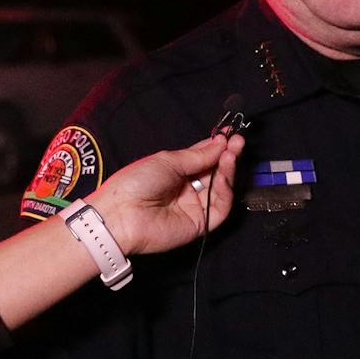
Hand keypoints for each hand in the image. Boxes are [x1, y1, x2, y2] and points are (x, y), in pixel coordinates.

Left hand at [89, 133, 244, 254]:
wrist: (122, 214)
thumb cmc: (136, 183)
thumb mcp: (167, 161)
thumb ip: (197, 155)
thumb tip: (220, 143)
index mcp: (176, 172)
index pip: (204, 158)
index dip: (218, 146)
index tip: (231, 134)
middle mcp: (187, 189)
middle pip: (215, 172)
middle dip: (227, 156)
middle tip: (237, 142)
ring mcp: (194, 207)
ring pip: (220, 189)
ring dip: (228, 170)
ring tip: (231, 154)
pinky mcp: (200, 225)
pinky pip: (219, 208)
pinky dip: (225, 191)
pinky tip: (224, 174)